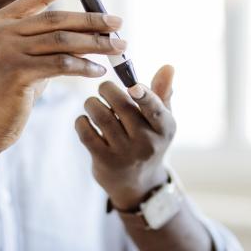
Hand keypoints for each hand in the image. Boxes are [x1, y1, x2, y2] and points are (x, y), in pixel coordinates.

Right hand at [0, 0, 127, 153]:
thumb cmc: (6, 95)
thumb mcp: (24, 61)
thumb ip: (45, 44)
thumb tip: (85, 32)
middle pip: (57, 19)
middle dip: (92, 20)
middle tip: (119, 23)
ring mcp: (5, 50)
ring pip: (62, 41)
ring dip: (95, 44)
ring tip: (119, 48)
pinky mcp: (14, 72)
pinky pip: (60, 64)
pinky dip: (84, 66)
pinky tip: (99, 70)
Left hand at [74, 65, 176, 209]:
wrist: (137, 184)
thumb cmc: (148, 140)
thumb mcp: (161, 120)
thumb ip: (162, 92)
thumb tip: (168, 66)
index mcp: (165, 128)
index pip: (155, 109)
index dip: (144, 96)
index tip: (133, 86)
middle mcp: (147, 142)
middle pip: (122, 106)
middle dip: (107, 89)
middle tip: (104, 88)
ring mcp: (126, 154)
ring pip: (101, 116)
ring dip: (92, 103)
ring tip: (92, 103)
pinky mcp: (105, 162)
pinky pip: (86, 133)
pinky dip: (82, 121)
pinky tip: (85, 120)